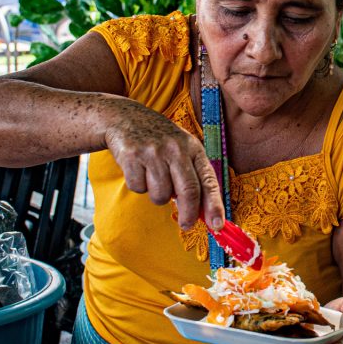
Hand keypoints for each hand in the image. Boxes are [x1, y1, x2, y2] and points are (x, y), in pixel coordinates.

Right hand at [103, 99, 223, 229]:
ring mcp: (153, 152)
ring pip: (161, 195)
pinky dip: (138, 186)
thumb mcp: (180, 149)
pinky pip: (138, 188)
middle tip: (187, 225)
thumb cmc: (158, 139)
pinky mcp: (132, 156)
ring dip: (157, 196)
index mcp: (192, 148)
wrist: (124, 118)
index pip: (208, 181)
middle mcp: (175, 148)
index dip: (214, 205)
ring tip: (153, 178)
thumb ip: (192, 176)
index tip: (218, 225)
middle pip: (188, 191)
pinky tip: (138, 169)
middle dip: (189, 214)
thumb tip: (201, 212)